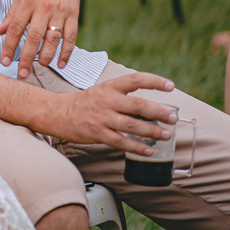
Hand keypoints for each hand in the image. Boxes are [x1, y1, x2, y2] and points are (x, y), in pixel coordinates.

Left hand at [0, 0, 87, 77]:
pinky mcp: (74, 14)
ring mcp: (60, 11)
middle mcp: (44, 7)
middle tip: (22, 73)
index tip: (5, 61)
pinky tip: (61, 63)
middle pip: (33, 37)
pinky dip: (66, 51)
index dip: (9, 46)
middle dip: (26, 58)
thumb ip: (11, 14)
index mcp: (27, 1)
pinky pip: (70, 36)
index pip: (15, 28)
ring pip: (53, 39)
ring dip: (46, 56)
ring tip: (39, 67)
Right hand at [43, 73, 176, 154]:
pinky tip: (149, 150)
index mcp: (109, 87)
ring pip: (132, 125)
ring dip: (152, 131)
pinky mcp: (97, 133)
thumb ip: (122, 97)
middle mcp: (106, 100)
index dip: (154, 81)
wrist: (57, 112)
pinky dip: (137, 147)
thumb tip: (150, 109)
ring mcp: (101, 117)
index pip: (135, 79)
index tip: (170, 86)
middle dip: (158, 112)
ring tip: (166, 135)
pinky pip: (121, 142)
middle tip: (172, 118)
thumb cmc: (84, 103)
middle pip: (137, 105)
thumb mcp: (101, 92)